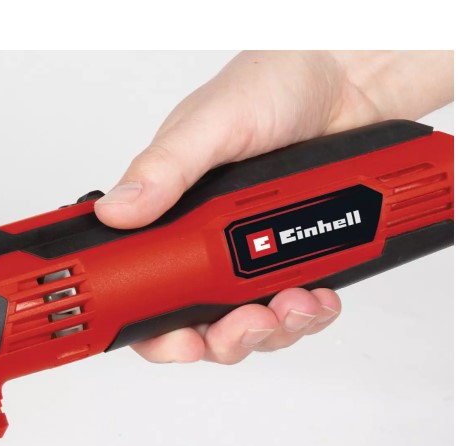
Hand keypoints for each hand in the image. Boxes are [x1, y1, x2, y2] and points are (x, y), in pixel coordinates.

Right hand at [95, 50, 452, 363]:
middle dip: (230, 340)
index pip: (149, 296)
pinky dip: (311, 315)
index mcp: (172, 219)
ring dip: (276, 330)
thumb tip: (116, 212)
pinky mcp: (294, 261)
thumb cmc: (274, 86)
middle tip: (251, 321)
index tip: (185, 342)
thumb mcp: (213, 123)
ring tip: (297, 300)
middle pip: (204, 328)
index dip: (160, 334)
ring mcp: (253, 258)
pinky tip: (320, 295)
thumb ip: (166, 168)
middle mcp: (207, 247)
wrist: (351, 80)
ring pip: (253, 329)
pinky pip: (297, 313)